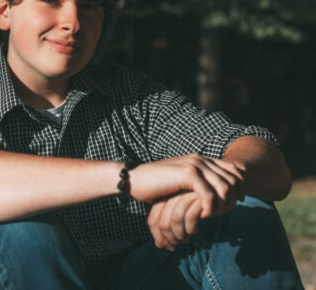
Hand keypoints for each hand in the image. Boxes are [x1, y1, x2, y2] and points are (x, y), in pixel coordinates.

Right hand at [130, 154, 244, 217]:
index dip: (240, 187)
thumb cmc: (155, 185)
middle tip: (225, 213)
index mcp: (201, 159)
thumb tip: (216, 196)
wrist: (134, 179)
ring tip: (214, 215)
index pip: (233, 170)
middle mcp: (200, 159)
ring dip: (223, 205)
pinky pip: (209, 194)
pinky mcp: (186, 174)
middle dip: (233, 198)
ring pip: (224, 187)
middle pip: (233, 179)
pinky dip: (210, 208)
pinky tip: (202, 215)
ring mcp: (194, 165)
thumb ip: (198, 184)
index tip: (236, 202)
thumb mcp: (181, 183)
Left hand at [148, 191, 201, 250]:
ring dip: (180, 235)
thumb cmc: (198, 207)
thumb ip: (169, 227)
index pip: (153, 221)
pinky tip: (196, 231)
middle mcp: (171, 195)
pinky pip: (190, 216)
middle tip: (178, 244)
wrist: (219, 191)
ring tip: (186, 239)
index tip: (167, 247)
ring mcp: (185, 194)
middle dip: (170, 239)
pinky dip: (191, 228)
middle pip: (163, 223)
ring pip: (175, 219)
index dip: (159, 237)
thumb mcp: (180, 217)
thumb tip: (158, 245)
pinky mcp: (199, 196)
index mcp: (163, 198)